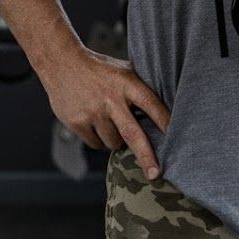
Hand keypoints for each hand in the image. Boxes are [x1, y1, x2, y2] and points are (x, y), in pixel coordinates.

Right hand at [38, 47, 170, 180]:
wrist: (62, 63)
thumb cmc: (100, 69)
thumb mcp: (123, 70)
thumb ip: (139, 89)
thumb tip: (163, 110)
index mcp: (127, 83)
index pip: (152, 104)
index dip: (165, 121)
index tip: (177, 137)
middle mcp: (111, 99)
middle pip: (133, 134)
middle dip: (146, 156)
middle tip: (156, 174)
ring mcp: (93, 112)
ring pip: (113, 142)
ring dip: (117, 141)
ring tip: (112, 122)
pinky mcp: (77, 122)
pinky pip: (95, 144)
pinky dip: (99, 140)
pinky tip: (96, 123)